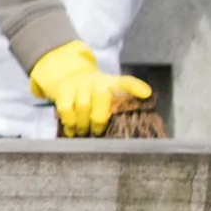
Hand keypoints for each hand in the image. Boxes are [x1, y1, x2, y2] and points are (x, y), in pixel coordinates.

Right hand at [28, 39, 151, 137]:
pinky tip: (71, 129)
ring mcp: (79, 83)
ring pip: (83, 106)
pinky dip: (69, 122)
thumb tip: (128, 129)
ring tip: (83, 133)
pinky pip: (66, 109)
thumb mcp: (107, 94)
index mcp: (111, 82)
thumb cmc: (93, 93)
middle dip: (99, 120)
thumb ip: (118, 107)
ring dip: (83, 124)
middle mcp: (96, 79)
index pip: (126, 82)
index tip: (146, 93)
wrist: (69, 77)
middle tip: (97, 132)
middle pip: (101, 98)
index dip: (136, 87)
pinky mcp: (63, 88)